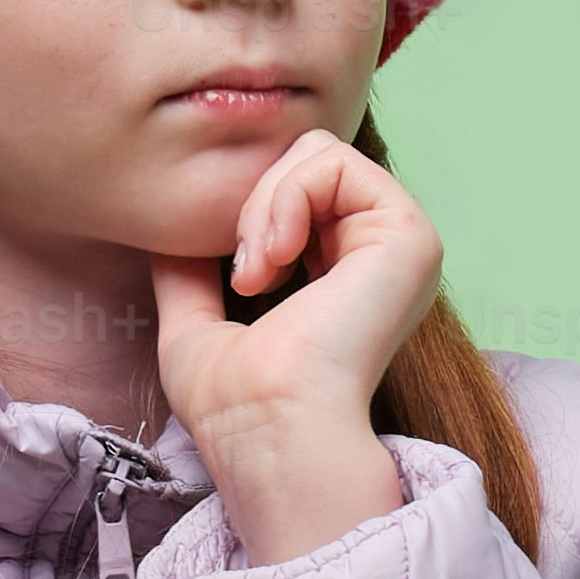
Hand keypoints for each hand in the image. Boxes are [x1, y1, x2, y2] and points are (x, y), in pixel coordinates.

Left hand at [154, 129, 428, 564]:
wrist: (267, 427)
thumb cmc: (235, 403)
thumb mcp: (195, 324)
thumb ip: (190, 273)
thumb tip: (169, 230)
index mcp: (349, 276)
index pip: (297, 189)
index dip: (251, 212)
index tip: (236, 278)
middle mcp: (383, 258)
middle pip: (307, 159)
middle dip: (256, 200)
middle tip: (245, 272)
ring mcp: (402, 244)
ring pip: (318, 151)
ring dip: (267, 202)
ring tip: (258, 269)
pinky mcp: (410, 235)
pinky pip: (334, 161)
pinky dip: (286, 198)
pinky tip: (276, 258)